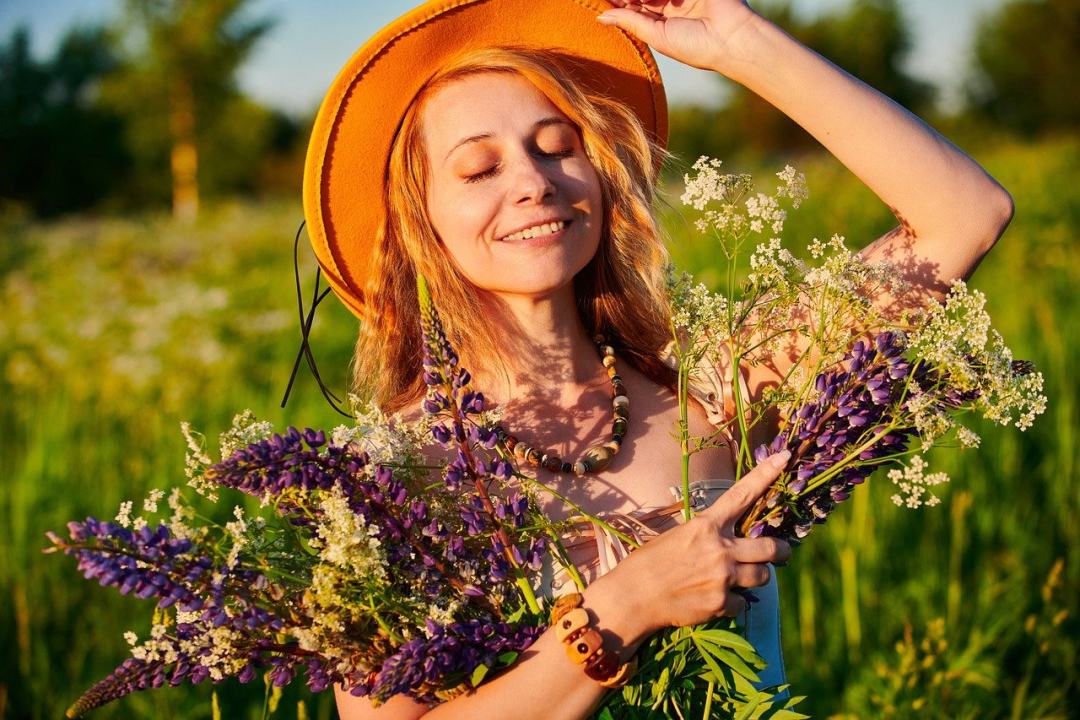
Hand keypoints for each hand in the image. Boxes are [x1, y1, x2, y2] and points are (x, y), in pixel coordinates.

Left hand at [597, 0, 762, 71]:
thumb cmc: (697, 46)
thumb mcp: (658, 36)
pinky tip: (664, 1)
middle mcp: (670, 5)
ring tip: (649, 2)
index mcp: (661, 21)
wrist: (731, 39)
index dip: (619, 3)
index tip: (604, 2)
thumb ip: (630, 22)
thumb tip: (601, 17)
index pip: (634, 7)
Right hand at [599, 450, 792, 634]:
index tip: (785, 457)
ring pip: (763, 576)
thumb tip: (732, 541)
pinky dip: (732, 603)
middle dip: (781, 552)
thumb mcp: (678, 536)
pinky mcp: (720, 603)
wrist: (633, 596)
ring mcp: (722, 577)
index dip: (766, 474)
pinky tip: (715, 600)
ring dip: (756, 578)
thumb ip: (708, 534)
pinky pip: (742, 603)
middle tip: (782, 554)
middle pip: (771, 548)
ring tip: (739, 579)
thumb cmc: (650, 562)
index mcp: (706, 525)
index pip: (742, 494)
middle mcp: (719, 548)